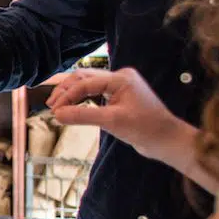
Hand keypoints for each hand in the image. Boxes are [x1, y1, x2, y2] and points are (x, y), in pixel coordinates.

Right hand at [47, 67, 189, 163]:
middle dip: (66, 90)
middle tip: (50, 105)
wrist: (167, 140)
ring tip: (57, 106)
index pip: (85, 82)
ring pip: (88, 83)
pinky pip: (95, 92)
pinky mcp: (119, 97)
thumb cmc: (145, 129)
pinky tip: (72, 107)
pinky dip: (81, 99)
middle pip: (84, 77)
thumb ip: (83, 116)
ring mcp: (120, 86)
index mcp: (120, 78)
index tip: (54, 111)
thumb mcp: (112, 122)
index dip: (67, 96)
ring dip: (72, 94)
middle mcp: (120, 77)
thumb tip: (57, 114)